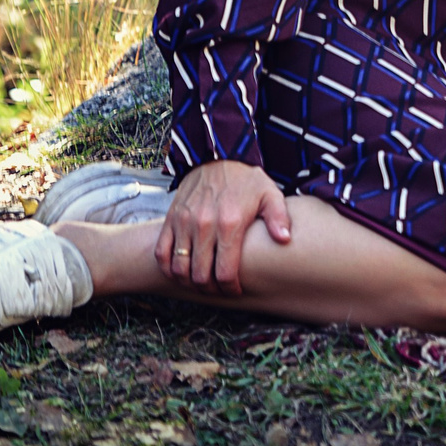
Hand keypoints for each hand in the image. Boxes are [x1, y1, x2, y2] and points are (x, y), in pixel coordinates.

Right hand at [158, 159, 291, 293]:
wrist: (216, 156)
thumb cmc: (245, 180)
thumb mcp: (270, 194)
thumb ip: (278, 217)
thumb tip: (284, 239)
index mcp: (230, 224)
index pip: (225, 272)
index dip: (230, 288)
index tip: (235, 290)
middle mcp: (204, 226)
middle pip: (200, 275)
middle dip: (211, 289)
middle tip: (219, 288)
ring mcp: (184, 223)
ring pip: (179, 268)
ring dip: (189, 282)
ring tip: (202, 282)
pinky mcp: (171, 219)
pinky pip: (161, 253)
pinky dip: (168, 268)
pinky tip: (180, 272)